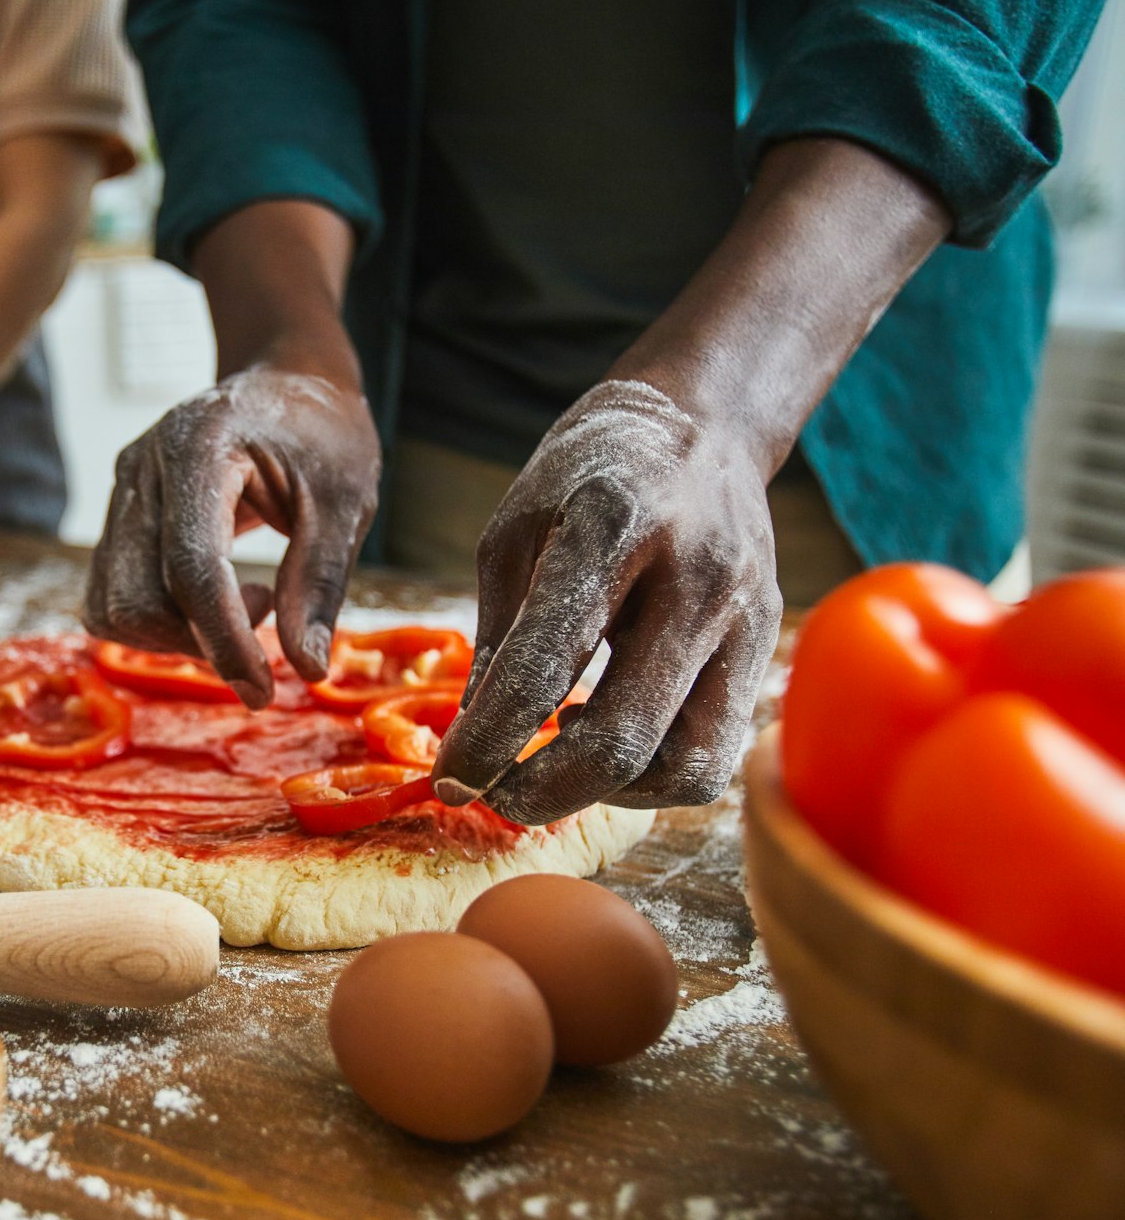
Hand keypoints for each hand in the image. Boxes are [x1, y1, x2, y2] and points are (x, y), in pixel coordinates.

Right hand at [83, 367, 380, 708]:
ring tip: (245, 600)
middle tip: (270, 610)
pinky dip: (157, 623)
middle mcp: (142, 468)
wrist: (283, 380)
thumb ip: (319, 581)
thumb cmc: (321, 433)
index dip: (224, 640)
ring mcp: (121, 491)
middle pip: (139, 597)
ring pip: (113, 606)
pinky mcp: (118, 517)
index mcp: (199, 449)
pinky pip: (110, 596)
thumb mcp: (346, 500)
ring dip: (176, 636)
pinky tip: (213, 598)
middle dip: (200, 640)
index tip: (263, 692)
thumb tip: (306, 669)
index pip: (191, 566)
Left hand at [433, 380, 781, 823]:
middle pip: (626, 739)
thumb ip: (495, 638)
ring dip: (609, 792)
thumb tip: (471, 745)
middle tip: (497, 796)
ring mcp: (746, 614)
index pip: (545, 667)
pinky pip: (716, 750)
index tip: (450, 781)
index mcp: (612, 527)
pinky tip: (609, 734)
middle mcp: (694, 575)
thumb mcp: (514, 531)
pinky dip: (653, 772)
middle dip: (545, 791)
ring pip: (687, 766)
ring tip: (558, 755)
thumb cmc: (587, 475)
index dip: (489, 742)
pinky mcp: (770, 644)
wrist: (702, 423)